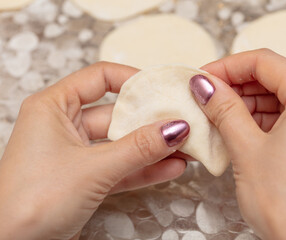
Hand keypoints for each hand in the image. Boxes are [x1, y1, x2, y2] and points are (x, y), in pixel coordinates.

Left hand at [0, 62, 189, 239]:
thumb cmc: (31, 202)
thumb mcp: (93, 168)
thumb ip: (137, 148)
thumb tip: (174, 128)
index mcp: (53, 107)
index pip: (100, 78)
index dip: (132, 80)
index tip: (161, 89)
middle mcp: (64, 126)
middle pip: (117, 113)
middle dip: (151, 121)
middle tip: (182, 122)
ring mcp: (76, 155)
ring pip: (121, 144)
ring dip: (152, 148)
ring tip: (185, 146)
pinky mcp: (85, 179)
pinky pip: (120, 168)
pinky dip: (144, 169)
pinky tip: (170, 168)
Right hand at [190, 49, 285, 239]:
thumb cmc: (285, 200)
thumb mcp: (245, 146)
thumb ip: (223, 107)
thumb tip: (203, 83)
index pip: (264, 62)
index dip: (227, 66)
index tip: (201, 77)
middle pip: (271, 78)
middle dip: (234, 86)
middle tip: (203, 96)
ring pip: (274, 98)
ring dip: (242, 104)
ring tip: (213, 114)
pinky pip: (281, 118)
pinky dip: (255, 120)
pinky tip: (232, 128)